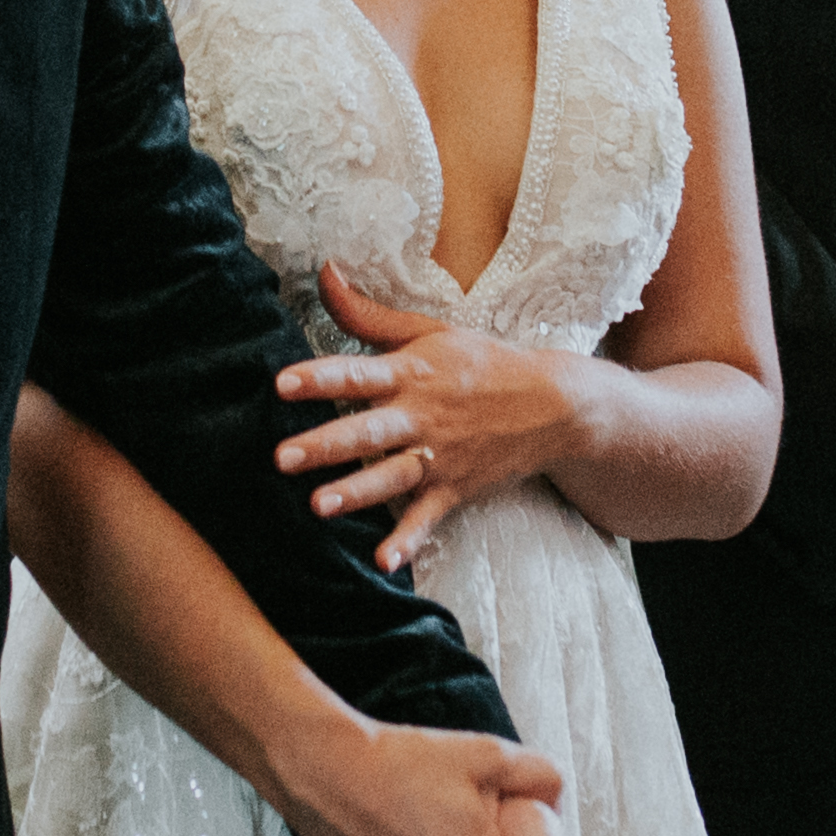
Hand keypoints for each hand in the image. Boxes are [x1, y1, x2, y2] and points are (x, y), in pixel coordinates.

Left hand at [282, 269, 590, 572]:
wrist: (553, 404)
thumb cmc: (483, 363)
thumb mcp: (430, 331)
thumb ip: (369, 314)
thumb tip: (324, 273)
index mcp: (412, 373)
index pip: (358, 373)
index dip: (320, 378)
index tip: (282, 384)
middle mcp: (421, 416)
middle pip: (367, 431)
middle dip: (325, 445)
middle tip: (282, 456)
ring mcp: (439, 456)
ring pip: (391, 476)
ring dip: (357, 492)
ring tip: (319, 506)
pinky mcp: (455, 487)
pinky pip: (429, 518)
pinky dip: (408, 541)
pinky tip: (383, 561)